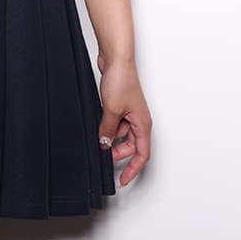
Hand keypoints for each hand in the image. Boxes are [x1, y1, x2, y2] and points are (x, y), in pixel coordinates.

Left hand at [96, 51, 152, 187]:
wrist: (116, 59)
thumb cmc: (121, 80)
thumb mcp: (112, 110)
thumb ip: (108, 130)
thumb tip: (105, 145)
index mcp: (143, 124)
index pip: (142, 154)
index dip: (133, 170)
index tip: (123, 180)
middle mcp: (139, 120)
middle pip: (132, 146)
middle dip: (119, 155)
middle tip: (104, 160)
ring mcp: (130, 112)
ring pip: (122, 134)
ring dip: (111, 140)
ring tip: (98, 141)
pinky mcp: (121, 104)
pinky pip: (116, 123)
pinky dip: (108, 128)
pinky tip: (98, 127)